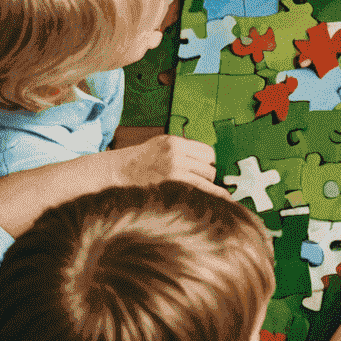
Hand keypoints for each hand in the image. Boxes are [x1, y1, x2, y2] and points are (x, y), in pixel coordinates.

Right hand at [111, 135, 228, 196]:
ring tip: (210, 192)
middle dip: (211, 175)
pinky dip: (214, 193)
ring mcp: (174, 167)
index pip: (208, 151)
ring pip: (207, 176)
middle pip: (210, 164)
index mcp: (175, 142)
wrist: (116, 172)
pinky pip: (200, 188)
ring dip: (210, 185)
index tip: (210, 170)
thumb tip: (206, 160)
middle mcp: (177, 152)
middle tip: (206, 183)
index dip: (212, 162)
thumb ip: (181, 150)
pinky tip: (225, 198)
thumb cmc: (139, 160)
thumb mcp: (159, 145)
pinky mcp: (172, 182)